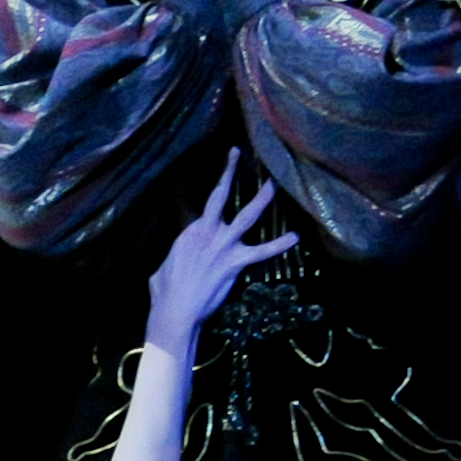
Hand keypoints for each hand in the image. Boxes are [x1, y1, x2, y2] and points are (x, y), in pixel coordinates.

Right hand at [143, 151, 298, 344]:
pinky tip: (295, 237)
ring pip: (246, 216)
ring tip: (274, 184)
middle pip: (219, 195)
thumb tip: (175, 261)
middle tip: (237, 153)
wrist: (175, 307)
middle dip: (228, 172)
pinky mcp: (234, 262)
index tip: (221, 175)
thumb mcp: (165, 266)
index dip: (212, 190)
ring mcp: (222, 245)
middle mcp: (207, 231)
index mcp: (190, 231)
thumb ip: (176, 256)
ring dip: (261, 199)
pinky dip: (278, 244)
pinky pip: (261, 251)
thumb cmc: (165, 291)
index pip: (204, 206)